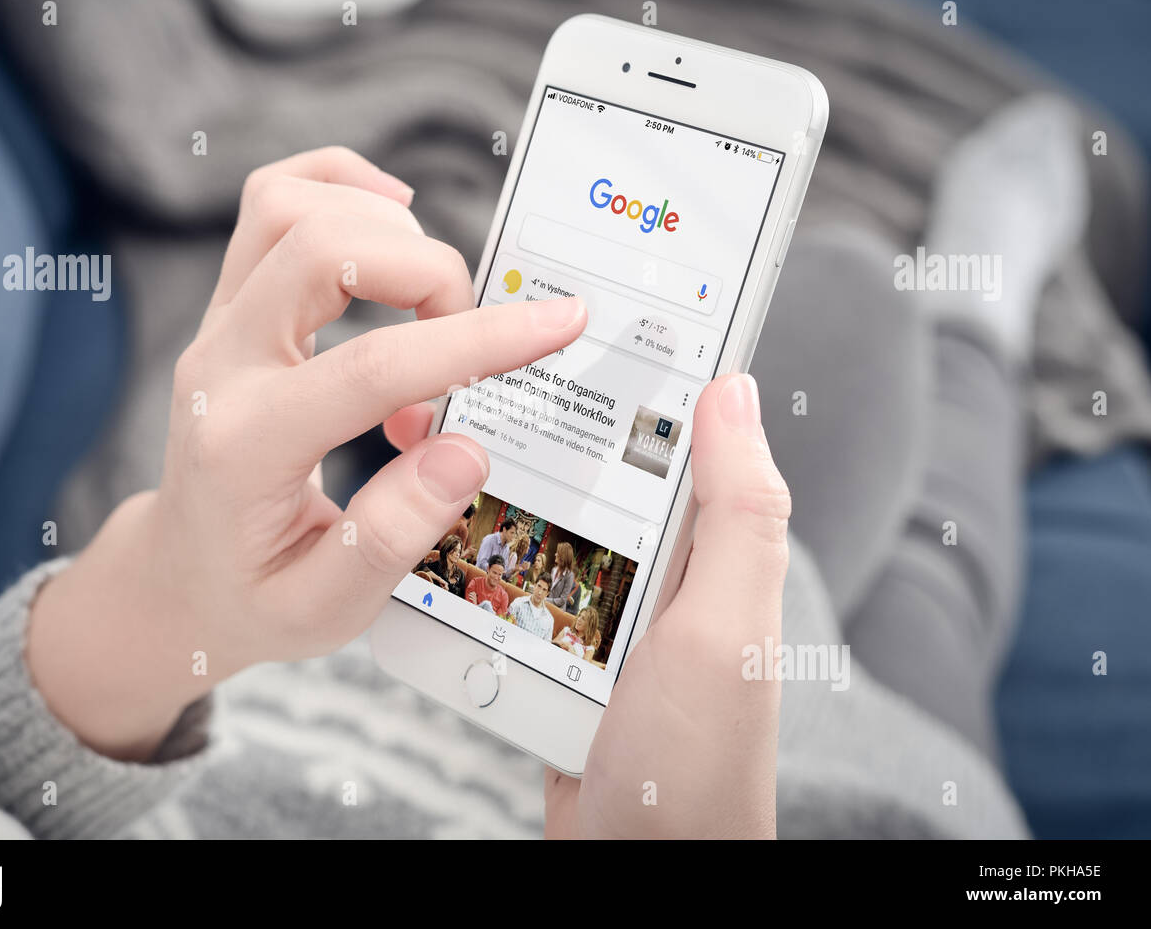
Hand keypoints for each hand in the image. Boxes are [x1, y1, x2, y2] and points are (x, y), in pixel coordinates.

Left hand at [27, 147, 586, 759]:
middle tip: (471, 345)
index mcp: (248, 446)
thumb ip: (392, 535)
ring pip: (290, 208)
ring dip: (387, 229)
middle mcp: (221, 368)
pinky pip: (270, 202)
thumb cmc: (256, 594)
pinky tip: (391, 219)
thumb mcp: (325, 607)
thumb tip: (467, 450)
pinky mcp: (230, 306)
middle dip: (430, 275)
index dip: (476, 341)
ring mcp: (219, 327)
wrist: (182, 577)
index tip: (557, 325)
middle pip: (322, 251)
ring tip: (435, 301)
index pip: (373, 366)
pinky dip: (338, 186)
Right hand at [383, 371, 789, 837]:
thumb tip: (732, 389)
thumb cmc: (697, 761)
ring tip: (441, 437)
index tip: (592, 307)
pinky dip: (479, 565)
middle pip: (599, 471)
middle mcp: (662, 572)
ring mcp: (606, 613)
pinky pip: (515, 589)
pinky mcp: (560, 652)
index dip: (649, 368)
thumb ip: (738, 514)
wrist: (641, 867)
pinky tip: (437, 536)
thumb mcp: (726, 627)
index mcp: (710, 550)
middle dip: (547, 421)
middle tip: (482, 366)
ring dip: (499, 492)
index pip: (685, 434)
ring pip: (545, 525)